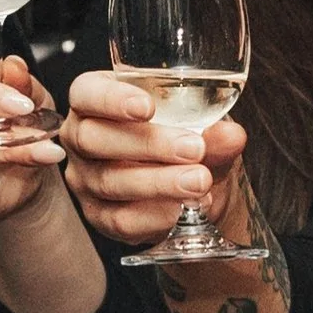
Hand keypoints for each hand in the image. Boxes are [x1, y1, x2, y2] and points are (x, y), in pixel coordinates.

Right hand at [62, 69, 250, 247]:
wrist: (187, 190)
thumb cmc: (182, 143)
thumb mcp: (201, 130)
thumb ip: (214, 132)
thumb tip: (231, 135)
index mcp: (96, 101)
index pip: (87, 93)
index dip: (112, 99)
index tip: (147, 107)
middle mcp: (81, 137)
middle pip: (94, 139)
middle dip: (147, 144)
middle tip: (194, 149)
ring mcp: (85, 180)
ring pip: (110, 181)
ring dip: (158, 183)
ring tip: (199, 182)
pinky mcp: (98, 216)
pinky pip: (120, 219)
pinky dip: (155, 215)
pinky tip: (183, 209)